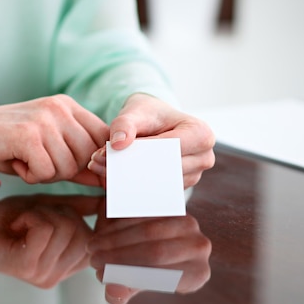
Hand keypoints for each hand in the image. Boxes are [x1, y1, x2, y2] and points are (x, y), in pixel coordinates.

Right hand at [0, 95, 108, 184]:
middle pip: (89, 156)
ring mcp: (44, 119)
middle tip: (39, 164)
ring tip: (24, 160)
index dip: (97, 161)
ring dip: (46, 174)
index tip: (82, 173)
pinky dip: (30, 176)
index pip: (104, 137)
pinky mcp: (27, 134)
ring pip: (68, 167)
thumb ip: (77, 160)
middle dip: (67, 171)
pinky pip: (46, 171)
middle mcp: (59, 107)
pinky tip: (14, 161)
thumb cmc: (3, 144)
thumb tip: (105, 179)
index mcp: (68, 106)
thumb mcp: (45, 148)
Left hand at [0, 195, 101, 287]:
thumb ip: (80, 207)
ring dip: (43, 214)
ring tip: (24, 221)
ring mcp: (43, 274)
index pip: (97, 239)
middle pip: (85, 233)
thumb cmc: (6, 217)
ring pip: (67, 229)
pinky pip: (47, 230)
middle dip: (61, 213)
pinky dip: (31, 216)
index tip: (58, 210)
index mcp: (66, 265)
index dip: (83, 217)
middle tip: (34, 217)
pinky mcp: (26, 266)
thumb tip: (108, 197)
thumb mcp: (52, 208)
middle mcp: (57, 275)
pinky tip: (16, 225)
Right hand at [87, 200, 211, 303]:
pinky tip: (103, 231)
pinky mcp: (177, 207)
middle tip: (93, 258)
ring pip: (149, 229)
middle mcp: (200, 247)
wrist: (163, 247)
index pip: (160, 274)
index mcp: (197, 273)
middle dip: (119, 255)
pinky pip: (146, 213)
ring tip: (93, 246)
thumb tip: (113, 292)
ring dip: (117, 237)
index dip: (127, 275)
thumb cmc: (150, 272)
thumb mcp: (141, 285)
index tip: (98, 274)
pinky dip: (122, 222)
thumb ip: (126, 289)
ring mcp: (190, 224)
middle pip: (155, 251)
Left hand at [88, 93, 214, 187]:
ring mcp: (194, 176)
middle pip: (165, 169)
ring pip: (159, 183)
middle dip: (131, 166)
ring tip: (102, 166)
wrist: (156, 122)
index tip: (112, 149)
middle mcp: (204, 158)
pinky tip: (112, 176)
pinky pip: (155, 191)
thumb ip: (124, 124)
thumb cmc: (150, 114)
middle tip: (98, 161)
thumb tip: (118, 144)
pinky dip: (133, 184)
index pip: (170, 148)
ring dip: (129, 178)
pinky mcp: (179, 188)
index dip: (142, 150)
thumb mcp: (135, 111)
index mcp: (201, 134)